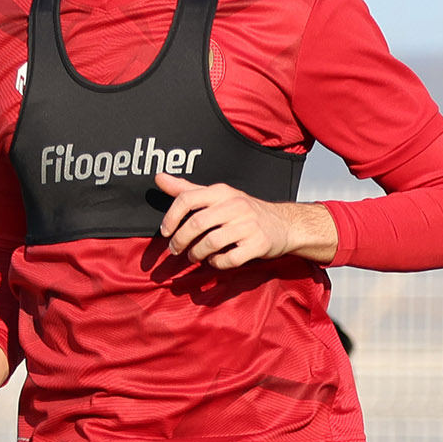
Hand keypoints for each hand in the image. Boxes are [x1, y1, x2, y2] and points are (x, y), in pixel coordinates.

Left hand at [152, 172, 333, 272]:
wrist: (283, 224)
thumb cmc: (243, 211)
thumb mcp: (217, 196)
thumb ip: (187, 190)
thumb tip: (159, 178)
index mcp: (222, 191)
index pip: (187, 199)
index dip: (171, 217)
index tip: (165, 231)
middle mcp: (235, 205)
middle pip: (196, 224)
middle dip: (180, 240)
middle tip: (175, 250)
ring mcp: (248, 225)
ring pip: (211, 243)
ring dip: (197, 253)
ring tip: (194, 256)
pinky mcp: (258, 244)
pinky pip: (229, 259)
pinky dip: (217, 263)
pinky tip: (215, 261)